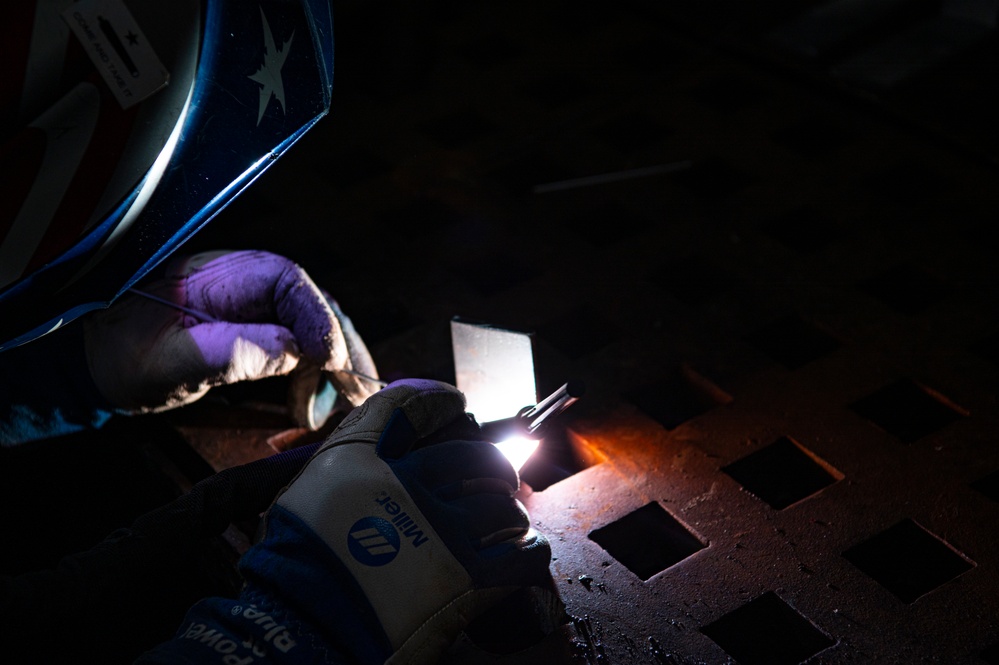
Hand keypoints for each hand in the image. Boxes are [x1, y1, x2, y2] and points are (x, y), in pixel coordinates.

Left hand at [83, 250, 378, 412]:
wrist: (94, 358)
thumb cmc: (123, 351)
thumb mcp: (175, 359)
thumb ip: (238, 351)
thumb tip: (299, 350)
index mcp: (233, 276)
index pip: (297, 288)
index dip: (323, 324)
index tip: (333, 364)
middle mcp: (254, 286)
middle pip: (319, 313)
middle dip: (344, 357)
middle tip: (361, 399)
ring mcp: (258, 310)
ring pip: (316, 338)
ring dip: (328, 379)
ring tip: (320, 420)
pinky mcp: (256, 334)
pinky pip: (298, 355)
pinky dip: (309, 386)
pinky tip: (303, 416)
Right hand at [236, 379, 552, 663]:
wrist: (301, 625)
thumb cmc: (296, 561)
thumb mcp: (305, 491)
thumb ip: (344, 466)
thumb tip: (375, 457)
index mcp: (366, 461)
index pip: (409, 407)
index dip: (436, 398)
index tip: (451, 402)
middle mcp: (412, 489)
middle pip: (477, 457)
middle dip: (493, 462)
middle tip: (496, 474)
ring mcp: (444, 533)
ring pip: (504, 506)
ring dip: (509, 512)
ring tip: (504, 521)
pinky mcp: (466, 580)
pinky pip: (522, 555)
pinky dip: (529, 550)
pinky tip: (524, 550)